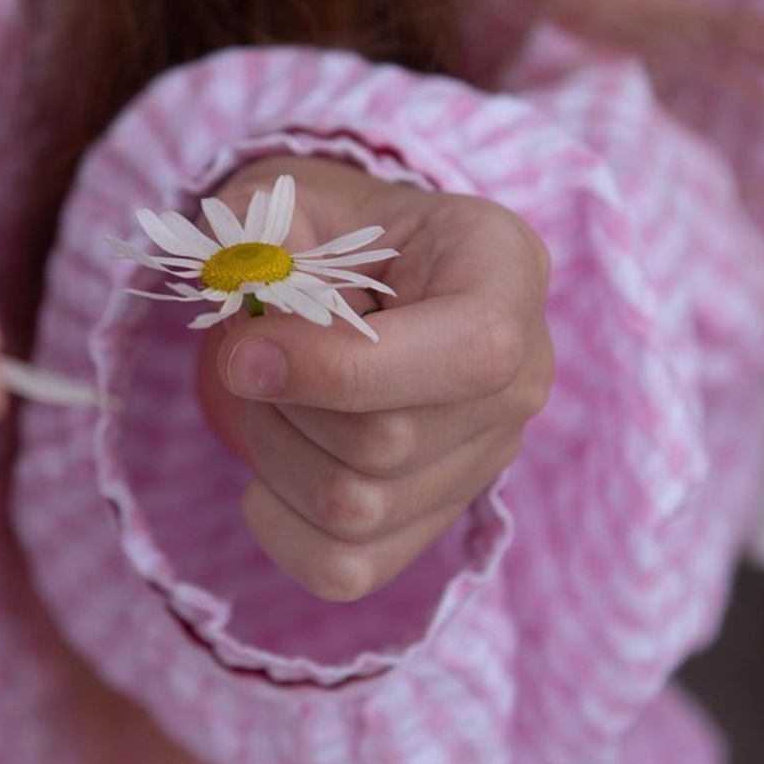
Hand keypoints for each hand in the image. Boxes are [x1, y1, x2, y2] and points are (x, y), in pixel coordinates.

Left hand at [197, 155, 552, 600]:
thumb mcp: (291, 194)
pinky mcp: (438, 519)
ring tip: (269, 394)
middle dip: (283, 402)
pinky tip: (272, 465)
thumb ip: (260, 226)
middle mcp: (520, 377)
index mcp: (504, 270)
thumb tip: (248, 299)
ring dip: (273, 452)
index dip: (341, 366)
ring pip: (358, 510)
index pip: (471, 352)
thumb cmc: (330, 227)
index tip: (243, 349)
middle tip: (248, 353)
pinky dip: (278, 525)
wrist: (360, 272)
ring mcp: (485, 459)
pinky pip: (346, 569)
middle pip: (388, 444)